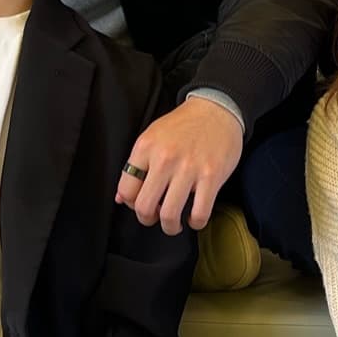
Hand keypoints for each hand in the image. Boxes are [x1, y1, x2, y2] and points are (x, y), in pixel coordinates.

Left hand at [114, 96, 242, 233]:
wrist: (216, 109)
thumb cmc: (184, 125)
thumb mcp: (152, 137)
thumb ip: (136, 166)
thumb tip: (121, 198)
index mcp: (146, 147)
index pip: (126, 189)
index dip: (130, 204)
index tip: (140, 204)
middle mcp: (165, 158)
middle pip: (144, 206)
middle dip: (148, 219)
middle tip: (155, 217)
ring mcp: (189, 168)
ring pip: (170, 215)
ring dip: (170, 227)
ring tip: (174, 223)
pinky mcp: (211, 176)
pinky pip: (199, 213)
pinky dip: (196, 223)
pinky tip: (195, 218)